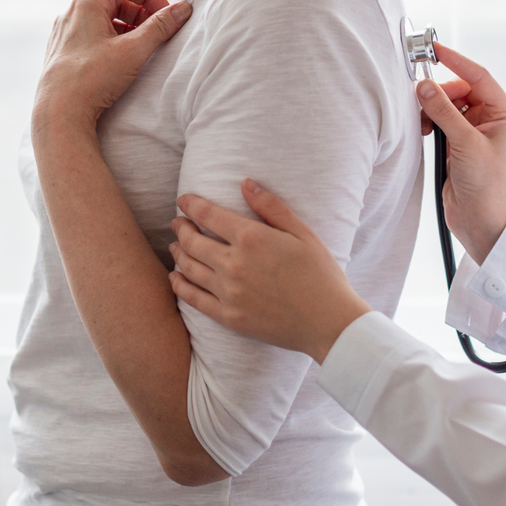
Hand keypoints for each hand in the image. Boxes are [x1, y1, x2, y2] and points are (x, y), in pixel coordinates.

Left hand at [32, 0, 191, 140]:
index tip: (164, 15)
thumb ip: (160, 27)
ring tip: (141, 48)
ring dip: (127, 26)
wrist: (59, 114)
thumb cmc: (92, 79)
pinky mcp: (63, 49)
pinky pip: (92, 33)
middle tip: (156, 32)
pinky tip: (120, 60)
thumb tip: (182, 9)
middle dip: (141, 11)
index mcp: (87, 3)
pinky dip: (111, 38)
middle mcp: (72, 12)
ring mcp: (65, 31)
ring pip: (103, 16)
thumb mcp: (134, 50)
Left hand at [167, 181, 371, 362]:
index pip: (207, 214)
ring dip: (178, 253)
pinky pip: (193, 298)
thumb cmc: (321, 274)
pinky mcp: (228, 317)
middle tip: (178, 223)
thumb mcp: (302, 233)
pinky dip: (180, 285)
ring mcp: (228, 293)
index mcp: (252, 238)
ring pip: (188, 268)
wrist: (329, 322)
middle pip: (191, 240)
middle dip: (180, 227)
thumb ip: (271, 206)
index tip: (183, 200)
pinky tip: (176, 277)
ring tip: (175, 246)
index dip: (190, 204)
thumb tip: (245, 183)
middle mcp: (233, 264)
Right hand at [415, 42, 505, 262]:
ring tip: (424, 126)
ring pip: (447, 104)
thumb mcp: (465, 145)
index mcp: (503, 113)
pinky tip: (424, 133)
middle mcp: (490, 118)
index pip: (478, 76)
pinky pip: (440, 120)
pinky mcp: (457, 143)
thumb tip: (424, 86)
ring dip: (432, 110)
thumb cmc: (487, 186)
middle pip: (459, 88)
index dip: (456, 60)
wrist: (482, 222)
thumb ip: (444, 113)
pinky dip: (429, 122)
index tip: (434, 50)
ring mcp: (472, 131)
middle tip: (422, 100)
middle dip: (439, 93)